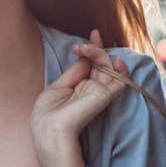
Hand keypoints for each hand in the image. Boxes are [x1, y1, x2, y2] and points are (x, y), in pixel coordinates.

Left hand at [31, 29, 128, 166]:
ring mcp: (99, 92)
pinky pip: (119, 79)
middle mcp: (91, 89)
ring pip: (108, 67)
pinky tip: (112, 58)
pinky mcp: (105, 96)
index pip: (90, 65)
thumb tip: (84, 59)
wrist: (49, 132)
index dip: (93, 49)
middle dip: (97, 47)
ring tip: (87, 46)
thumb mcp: (57, 88)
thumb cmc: (46, 115)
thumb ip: (74, 73)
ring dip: (99, 52)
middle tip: (92, 35)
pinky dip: (119, 68)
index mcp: (78, 88)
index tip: (93, 34)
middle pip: (100, 63)